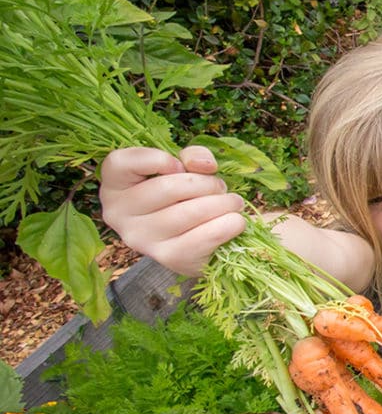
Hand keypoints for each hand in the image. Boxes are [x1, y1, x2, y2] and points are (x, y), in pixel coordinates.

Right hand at [99, 146, 245, 276]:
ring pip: (191, 211)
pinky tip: (234, 221)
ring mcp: (142, 239)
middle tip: (220, 187)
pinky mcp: (169, 257)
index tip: (180, 166)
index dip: (158, 159)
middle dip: (206, 183)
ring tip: (232, 202)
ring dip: (224, 203)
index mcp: (114, 186)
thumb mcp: (181, 167)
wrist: (192, 241)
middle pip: (168, 187)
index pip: (121, 163)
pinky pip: (207, 236)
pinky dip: (230, 224)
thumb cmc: (182, 196)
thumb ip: (191, 156)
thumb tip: (205, 165)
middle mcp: (118, 215)